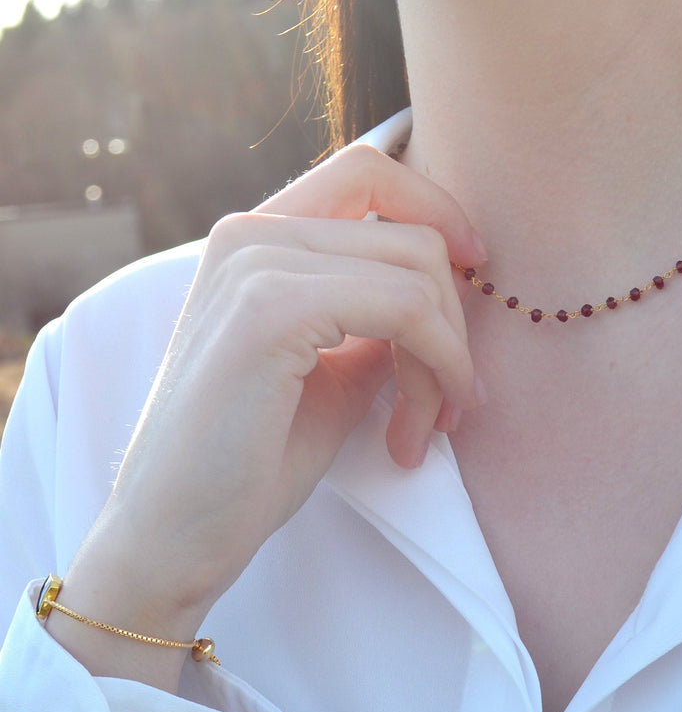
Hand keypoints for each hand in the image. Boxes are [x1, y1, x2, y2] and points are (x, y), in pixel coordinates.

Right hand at [48, 144, 486, 689]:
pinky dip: (437, 367)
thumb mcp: (332, 369)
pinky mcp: (269, 308)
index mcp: (257, 240)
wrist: (175, 537)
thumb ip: (378, 317)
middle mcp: (250, 234)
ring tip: (427, 429)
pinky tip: (415, 432)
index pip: (369, 174)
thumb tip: (451, 294)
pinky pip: (406, 310)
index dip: (438, 210)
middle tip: (453, 405)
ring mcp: (255, 264)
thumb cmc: (251, 461)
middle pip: (413, 234)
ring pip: (419, 273)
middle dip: (455, 327)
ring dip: (448, 360)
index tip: (476, 270)